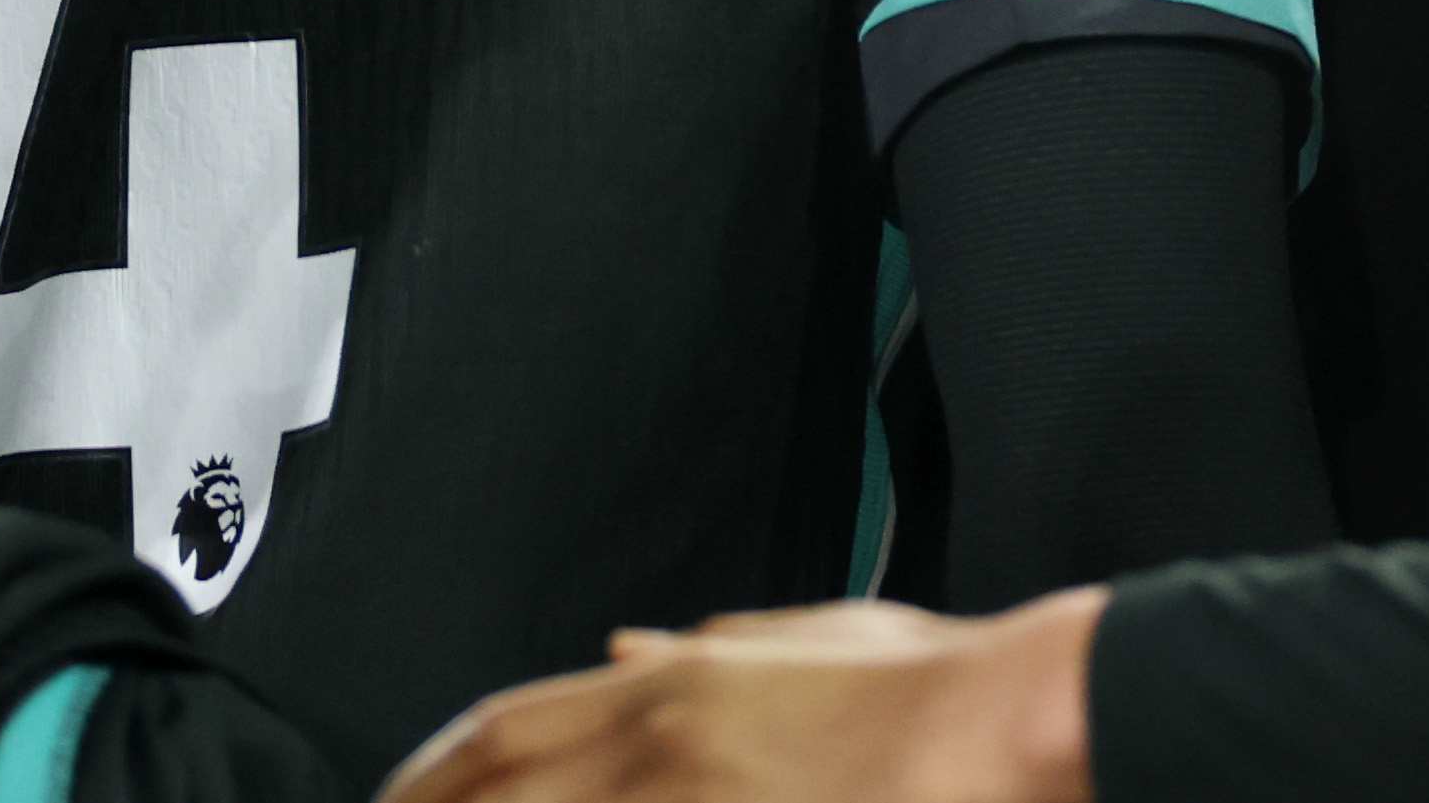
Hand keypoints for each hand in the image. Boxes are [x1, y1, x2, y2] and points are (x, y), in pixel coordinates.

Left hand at [381, 595, 1102, 802]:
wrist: (1024, 725)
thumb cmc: (945, 693)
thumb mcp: (819, 640)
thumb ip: (714, 653)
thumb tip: (628, 653)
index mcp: (676, 691)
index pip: (508, 731)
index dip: (435, 771)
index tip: (404, 797)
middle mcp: (662, 749)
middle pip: (499, 787)